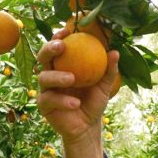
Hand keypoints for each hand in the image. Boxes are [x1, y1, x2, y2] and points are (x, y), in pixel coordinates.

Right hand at [36, 25, 119, 143]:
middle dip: (49, 49)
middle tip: (61, 47)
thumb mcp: (104, 85)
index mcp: (63, 65)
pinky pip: (49, 100)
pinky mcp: (44, 105)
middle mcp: (51, 74)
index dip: (58, 37)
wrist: (88, 126)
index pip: (57, 47)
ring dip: (57, 76)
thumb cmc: (94, 102)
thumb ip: (109, 70)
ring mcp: (46, 89)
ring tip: (72, 79)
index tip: (67, 30)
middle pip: (43, 57)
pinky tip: (75, 103)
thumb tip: (115, 52)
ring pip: (43, 77)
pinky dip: (63, 101)